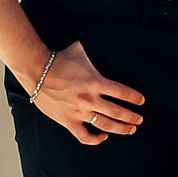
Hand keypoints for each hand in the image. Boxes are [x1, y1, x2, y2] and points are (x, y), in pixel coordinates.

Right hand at [27, 40, 143, 144]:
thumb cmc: (59, 59)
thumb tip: (106, 36)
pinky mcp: (67, 121)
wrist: (36, 71)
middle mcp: (89, 99)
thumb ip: (95, 47)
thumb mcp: (81, 50)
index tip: (141, 102)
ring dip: (121, 129)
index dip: (136, 99)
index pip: (124, 93)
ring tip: (131, 130)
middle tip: (140, 120)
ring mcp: (78, 112)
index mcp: (96, 82)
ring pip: (105, 126)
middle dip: (133, 118)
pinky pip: (84, 137)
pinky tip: (103, 136)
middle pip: (118, 112)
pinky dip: (96, 139)